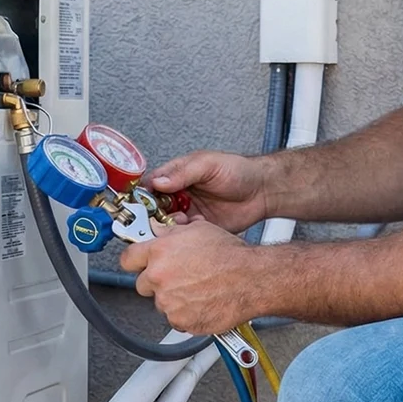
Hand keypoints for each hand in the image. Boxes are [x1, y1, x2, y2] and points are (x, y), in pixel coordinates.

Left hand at [119, 220, 258, 334]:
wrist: (252, 279)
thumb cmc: (230, 255)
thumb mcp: (198, 230)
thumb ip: (171, 233)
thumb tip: (158, 232)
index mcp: (160, 252)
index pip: (127, 259)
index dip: (135, 261)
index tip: (138, 263)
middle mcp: (160, 277)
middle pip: (142, 284)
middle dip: (156, 281)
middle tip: (177, 277)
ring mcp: (168, 301)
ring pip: (160, 303)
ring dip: (173, 298)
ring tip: (196, 289)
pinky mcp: (180, 321)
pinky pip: (176, 319)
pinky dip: (186, 314)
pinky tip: (201, 301)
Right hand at [146, 150, 267, 233]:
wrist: (262, 191)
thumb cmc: (239, 171)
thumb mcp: (208, 164)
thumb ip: (182, 172)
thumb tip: (158, 181)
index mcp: (177, 176)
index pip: (150, 187)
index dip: (142, 197)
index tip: (140, 206)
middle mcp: (179, 195)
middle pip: (154, 210)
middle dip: (153, 216)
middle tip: (159, 219)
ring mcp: (189, 213)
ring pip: (166, 225)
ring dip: (168, 228)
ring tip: (181, 222)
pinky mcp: (200, 229)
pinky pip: (184, 237)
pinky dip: (184, 237)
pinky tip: (194, 229)